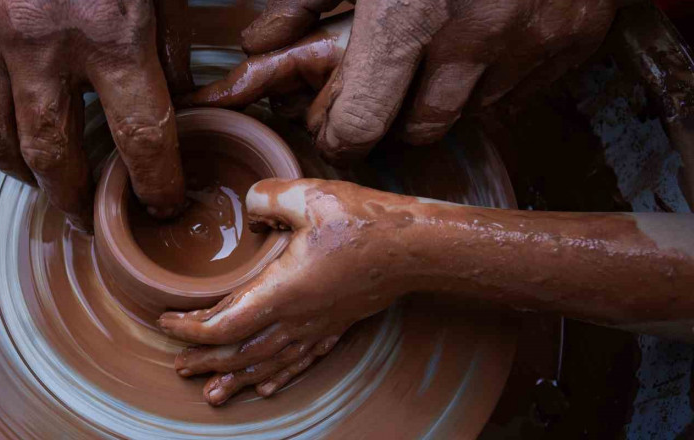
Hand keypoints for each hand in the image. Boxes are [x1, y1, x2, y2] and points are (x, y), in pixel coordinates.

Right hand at [0, 0, 186, 229]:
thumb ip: (169, 39)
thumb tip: (182, 98)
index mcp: (108, 31)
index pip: (140, 135)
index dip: (156, 183)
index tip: (164, 206)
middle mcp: (40, 44)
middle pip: (53, 156)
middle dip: (75, 199)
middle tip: (90, 219)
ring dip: (23, 175)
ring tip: (46, 186)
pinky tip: (11, 128)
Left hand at [158, 178, 419, 405]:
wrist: (417, 246)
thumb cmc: (365, 221)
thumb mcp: (309, 194)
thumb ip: (266, 197)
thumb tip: (249, 209)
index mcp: (282, 291)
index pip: (223, 325)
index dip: (189, 328)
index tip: (166, 321)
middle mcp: (297, 318)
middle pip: (240, 353)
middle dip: (205, 361)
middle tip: (177, 367)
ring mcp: (318, 327)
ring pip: (268, 364)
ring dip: (236, 378)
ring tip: (212, 393)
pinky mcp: (336, 325)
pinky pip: (301, 360)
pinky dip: (278, 375)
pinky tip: (269, 386)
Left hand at [182, 0, 616, 161]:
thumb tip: (259, 44)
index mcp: (408, 15)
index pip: (362, 125)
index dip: (341, 135)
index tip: (336, 128)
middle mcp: (473, 40)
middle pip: (417, 131)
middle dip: (392, 120)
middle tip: (385, 88)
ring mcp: (531, 43)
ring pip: (470, 114)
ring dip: (446, 97)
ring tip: (439, 47)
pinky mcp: (574, 40)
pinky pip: (521, 91)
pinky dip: (497, 79)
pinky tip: (488, 37)